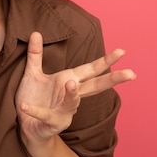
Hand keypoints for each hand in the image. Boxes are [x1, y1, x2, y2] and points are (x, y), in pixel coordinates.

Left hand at [16, 32, 135, 145]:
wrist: (26, 125)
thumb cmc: (34, 97)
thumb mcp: (33, 73)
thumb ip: (35, 54)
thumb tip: (35, 31)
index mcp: (69, 81)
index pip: (91, 70)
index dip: (106, 61)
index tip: (122, 51)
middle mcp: (71, 97)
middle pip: (94, 86)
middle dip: (112, 80)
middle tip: (130, 73)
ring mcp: (64, 112)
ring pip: (72, 102)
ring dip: (71, 93)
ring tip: (69, 82)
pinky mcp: (51, 123)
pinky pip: (43, 115)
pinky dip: (35, 111)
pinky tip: (26, 106)